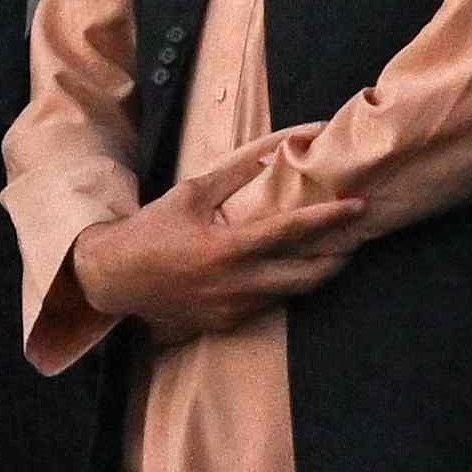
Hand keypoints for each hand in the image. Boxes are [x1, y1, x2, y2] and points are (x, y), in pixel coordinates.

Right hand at [63, 176, 365, 344]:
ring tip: (334, 252)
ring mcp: (233, 309)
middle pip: (308, 276)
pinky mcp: (227, 324)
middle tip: (356, 238)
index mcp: (226, 248)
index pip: (291, 231)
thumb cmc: (152, 230)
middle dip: (338, 258)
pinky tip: (292, 270)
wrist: (114, 280)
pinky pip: (269, 306)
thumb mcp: (192, 192)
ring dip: (316, 274)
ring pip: (293, 294)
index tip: (358, 207)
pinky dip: (285, 287)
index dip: (329, 219)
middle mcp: (235, 283)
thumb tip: (277, 147)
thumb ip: (237, 171)